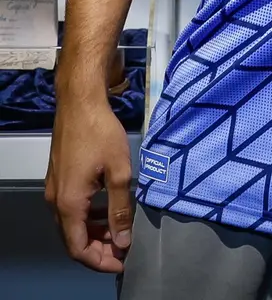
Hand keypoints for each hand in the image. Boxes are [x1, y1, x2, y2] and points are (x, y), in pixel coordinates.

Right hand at [45, 94, 133, 272]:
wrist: (79, 101)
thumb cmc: (101, 132)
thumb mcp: (119, 171)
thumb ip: (120, 209)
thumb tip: (122, 241)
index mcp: (69, 204)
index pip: (79, 249)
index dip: (101, 261)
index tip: (123, 261)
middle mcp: (56, 201)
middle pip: (73, 240)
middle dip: (99, 249)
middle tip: (124, 248)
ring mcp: (55, 188)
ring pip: (72, 224)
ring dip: (94, 232)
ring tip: (119, 231)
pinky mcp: (60, 177)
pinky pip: (72, 208)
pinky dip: (89, 216)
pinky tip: (107, 209)